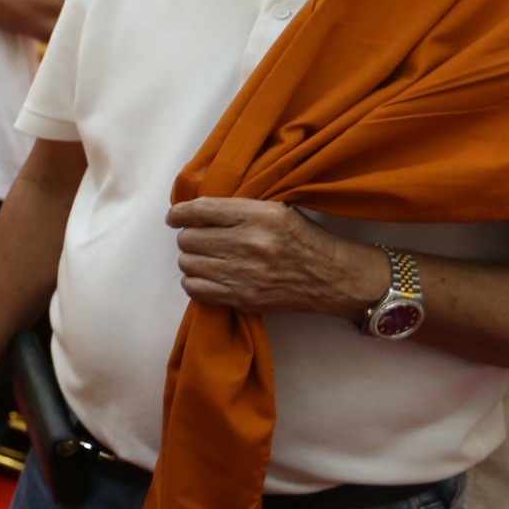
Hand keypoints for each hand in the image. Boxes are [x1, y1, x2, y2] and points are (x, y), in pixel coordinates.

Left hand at [166, 197, 388, 317]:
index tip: (174, 216)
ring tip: (208, 257)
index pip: (201, 209)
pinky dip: (196, 281)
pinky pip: (194, 288)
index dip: (179, 213)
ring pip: (187, 263)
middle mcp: (250, 243)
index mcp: (261, 215)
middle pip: (188, 238)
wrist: (334, 278)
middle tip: (201, 238)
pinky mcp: (243, 298)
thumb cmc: (303, 239)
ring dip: (193, 259)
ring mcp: (245, 274)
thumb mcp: (277, 210)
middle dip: (189, 237)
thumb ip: (238, 209)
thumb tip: (192, 209)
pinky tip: (210, 276)